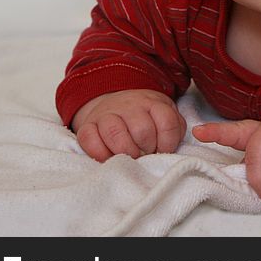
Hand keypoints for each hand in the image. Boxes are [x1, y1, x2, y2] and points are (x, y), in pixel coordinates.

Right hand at [71, 89, 186, 161]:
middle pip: (142, 131)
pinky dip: (100, 153)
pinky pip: (89, 139)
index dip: (168, 143)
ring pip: (116, 133)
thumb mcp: (165, 116)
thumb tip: (170, 147)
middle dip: (147, 149)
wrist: (113, 104)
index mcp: (153, 103)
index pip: (167, 122)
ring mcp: (107, 114)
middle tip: (145, 154)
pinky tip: (109, 157)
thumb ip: (174, 128)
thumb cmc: (145, 116)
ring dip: (126, 152)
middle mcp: (129, 105)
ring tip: (130, 157)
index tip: (163, 150)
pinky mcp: (87, 125)